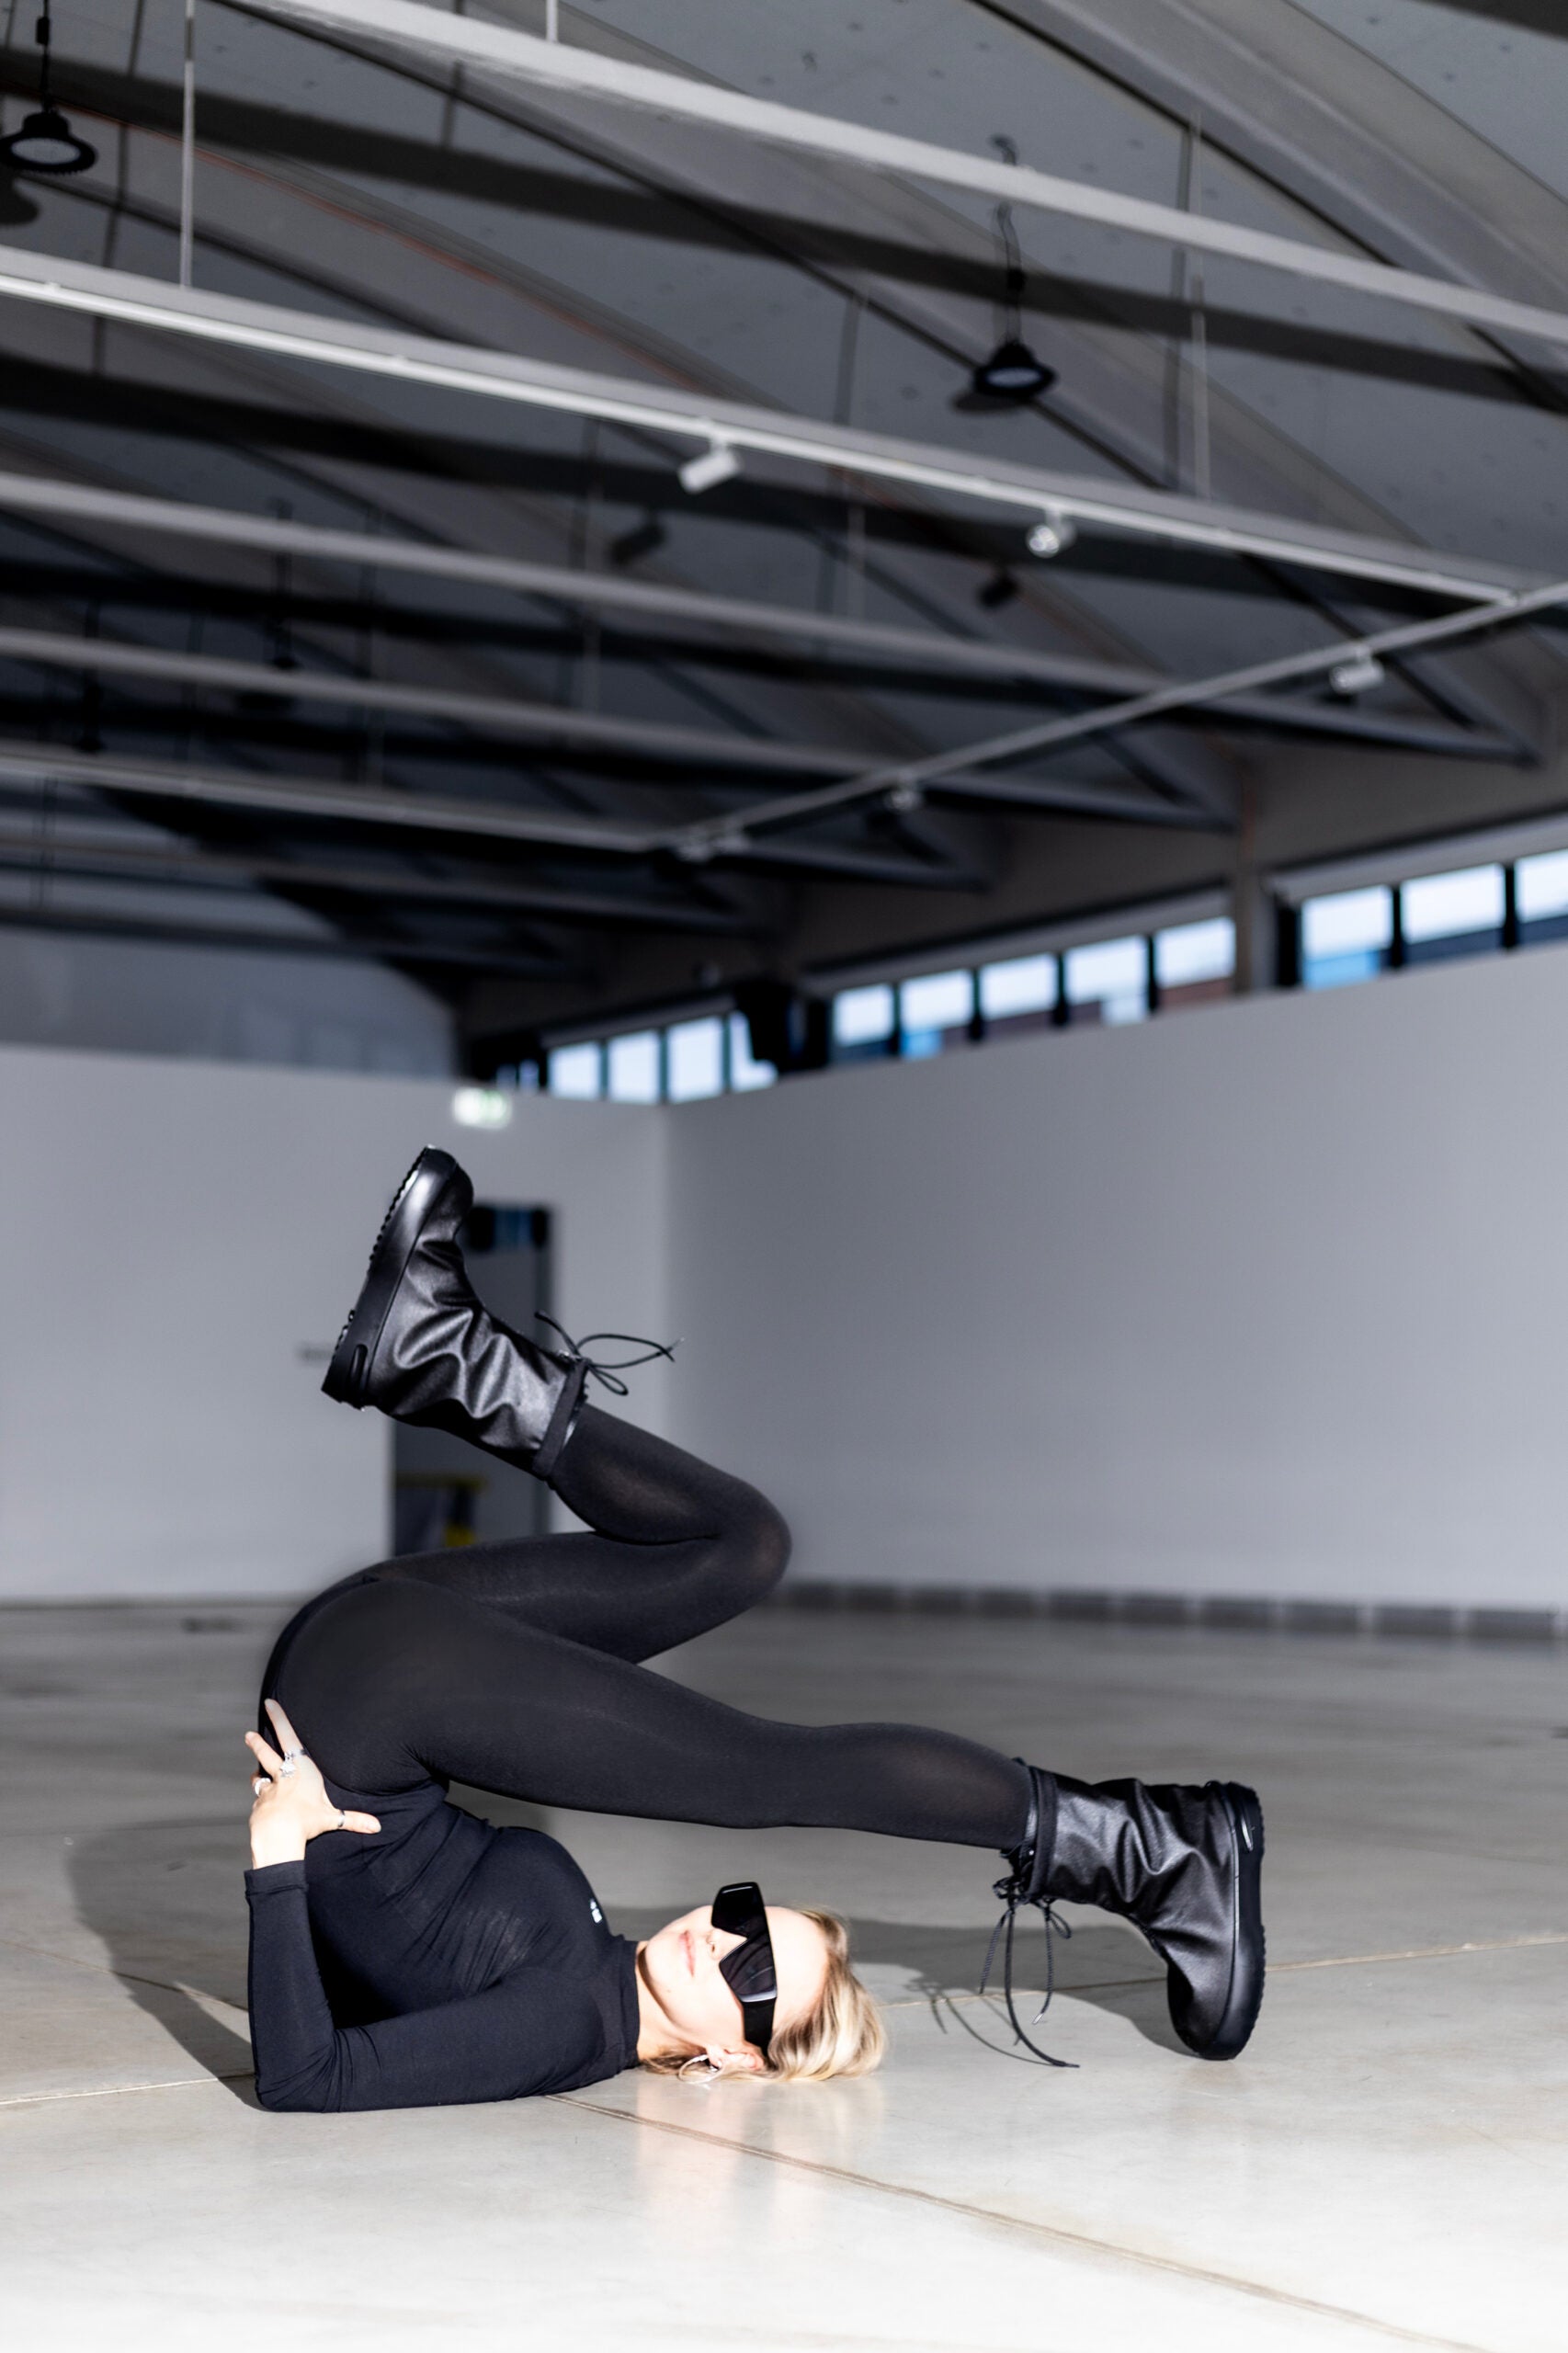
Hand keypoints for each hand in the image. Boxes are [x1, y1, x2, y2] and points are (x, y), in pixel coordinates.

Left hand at [245, 1699, 379, 1869]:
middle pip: (267, 1754)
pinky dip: (264, 1805)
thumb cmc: (307, 1822)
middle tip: (248, 1735)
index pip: (288, 1737)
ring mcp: (267, 1791)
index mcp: (301, 1769)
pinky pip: (260, 1804)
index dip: (279, 1718)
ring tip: (256, 1775)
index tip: (269, 1703)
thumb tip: (377, 1827)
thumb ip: (353, 1820)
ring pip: (259, 1779)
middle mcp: (282, 1776)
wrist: (278, 1836)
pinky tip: (268, 1813)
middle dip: (258, 1743)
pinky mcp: (258, 1807)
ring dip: (258, 1776)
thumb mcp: (332, 1818)